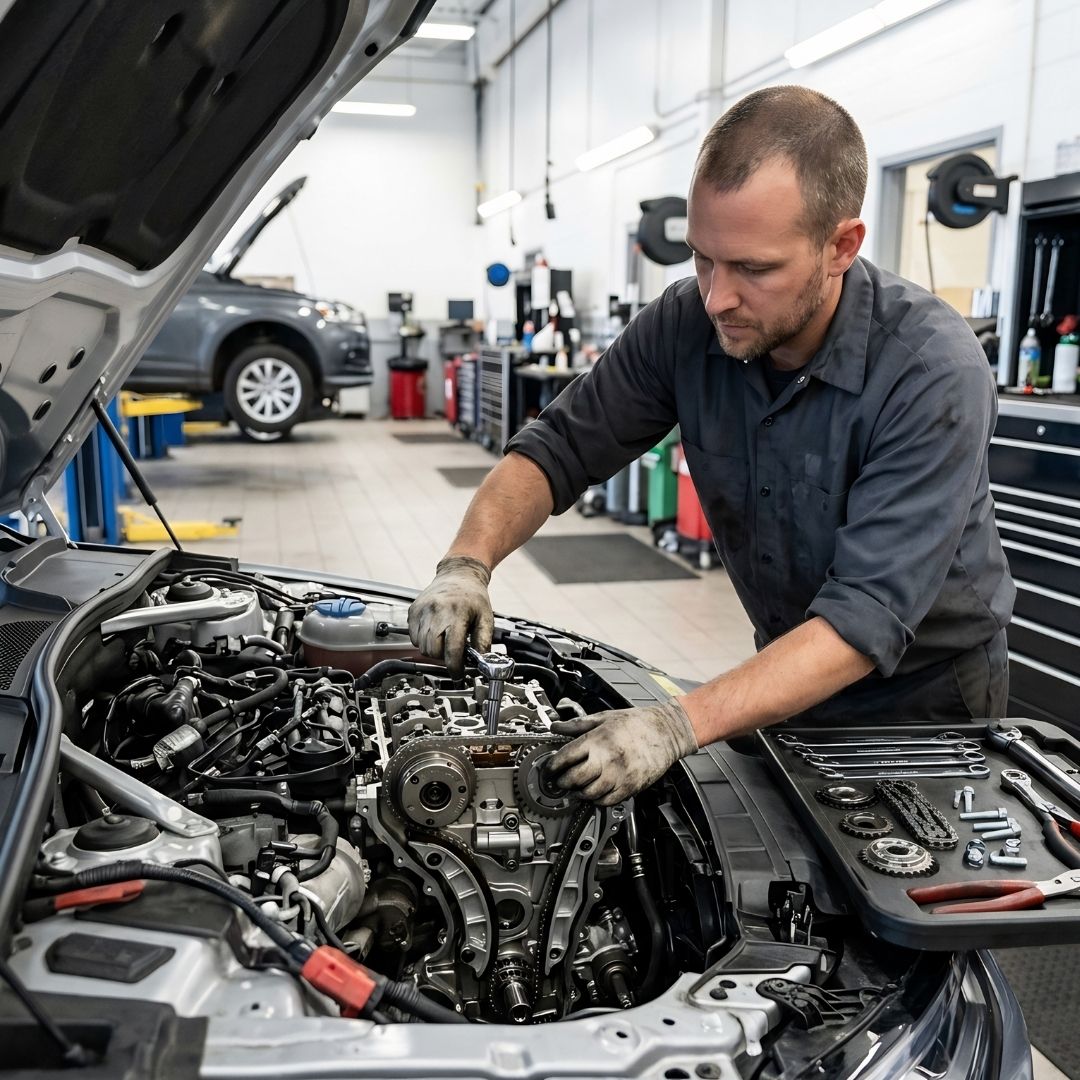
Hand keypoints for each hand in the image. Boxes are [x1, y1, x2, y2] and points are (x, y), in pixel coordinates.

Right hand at [408, 556, 493, 676]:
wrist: (458, 574)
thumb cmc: (473, 596)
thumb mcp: (486, 617)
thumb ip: (483, 641)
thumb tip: (481, 662)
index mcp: (456, 613)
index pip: (452, 650)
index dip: (455, 668)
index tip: (459, 675)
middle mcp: (436, 611)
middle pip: (432, 651)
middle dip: (443, 657)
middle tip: (453, 651)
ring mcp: (422, 610)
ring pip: (421, 646)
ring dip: (433, 649)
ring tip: (445, 638)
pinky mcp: (413, 611)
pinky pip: (413, 637)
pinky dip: (424, 640)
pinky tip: (435, 631)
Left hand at [545, 699, 697, 805]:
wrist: (667, 732)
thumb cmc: (637, 723)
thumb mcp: (604, 717)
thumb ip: (577, 724)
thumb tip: (556, 726)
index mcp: (598, 740)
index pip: (566, 757)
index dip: (552, 766)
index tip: (548, 769)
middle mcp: (607, 759)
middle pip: (574, 779)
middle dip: (562, 782)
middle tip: (559, 781)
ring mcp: (619, 776)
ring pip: (589, 794)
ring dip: (578, 793)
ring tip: (575, 788)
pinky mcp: (630, 787)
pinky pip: (607, 801)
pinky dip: (596, 800)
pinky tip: (593, 793)